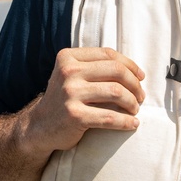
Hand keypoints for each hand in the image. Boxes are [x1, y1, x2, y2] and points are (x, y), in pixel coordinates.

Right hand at [25, 47, 145, 154]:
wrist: (40, 126)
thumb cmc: (65, 98)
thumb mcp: (72, 75)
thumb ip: (94, 66)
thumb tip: (134, 70)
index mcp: (68, 57)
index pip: (108, 54)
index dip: (130, 65)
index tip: (141, 77)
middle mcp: (68, 72)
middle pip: (116, 71)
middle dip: (135, 84)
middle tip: (140, 96)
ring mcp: (70, 93)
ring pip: (116, 92)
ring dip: (132, 102)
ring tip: (135, 109)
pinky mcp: (74, 116)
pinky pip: (109, 117)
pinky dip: (126, 121)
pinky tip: (133, 124)